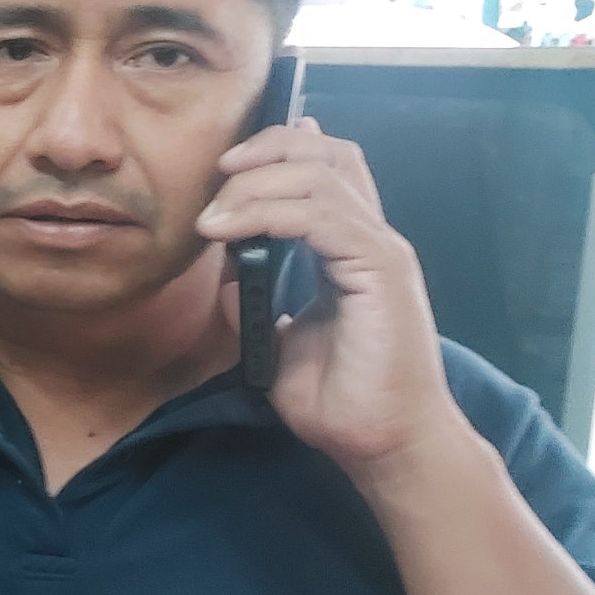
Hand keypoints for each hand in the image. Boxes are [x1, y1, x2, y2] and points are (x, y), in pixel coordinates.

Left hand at [197, 117, 466, 477]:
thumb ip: (254, 302)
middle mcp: (371, 239)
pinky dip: (268, 213)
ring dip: (254, 187)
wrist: (383, 443)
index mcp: (351, 248)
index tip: (225, 170)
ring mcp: (380, 251)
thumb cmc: (342, 400)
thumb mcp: (278, 342)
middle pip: (328, 154)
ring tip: (211, 218)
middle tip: (217, 177)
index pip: (326, 169)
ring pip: (319, 178)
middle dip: (265, 150)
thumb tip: (223, 274)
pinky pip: (322, 218)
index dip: (276, 152)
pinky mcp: (381, 271)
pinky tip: (228, 232)